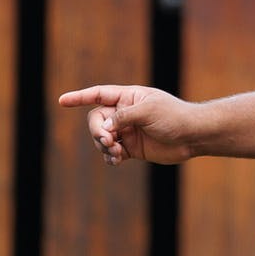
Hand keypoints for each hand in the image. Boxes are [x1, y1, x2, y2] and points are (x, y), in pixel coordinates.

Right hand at [59, 84, 196, 164]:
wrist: (193, 136)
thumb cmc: (174, 117)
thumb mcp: (148, 111)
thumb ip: (123, 117)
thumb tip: (103, 127)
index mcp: (129, 97)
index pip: (99, 95)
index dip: (80, 97)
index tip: (61, 101)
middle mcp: (126, 113)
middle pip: (96, 120)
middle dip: (97, 131)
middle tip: (108, 140)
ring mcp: (128, 131)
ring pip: (102, 139)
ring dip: (104, 146)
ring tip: (116, 152)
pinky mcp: (133, 148)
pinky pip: (112, 153)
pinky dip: (109, 157)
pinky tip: (115, 160)